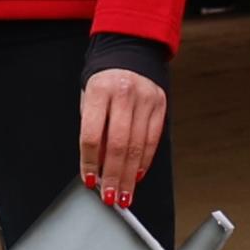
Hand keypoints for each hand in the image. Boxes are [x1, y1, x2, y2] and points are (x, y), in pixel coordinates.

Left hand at [78, 67, 167, 210]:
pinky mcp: (161, 105)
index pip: (93, 134)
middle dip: (114, 176)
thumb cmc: (104, 80)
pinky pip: (154, 140)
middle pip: (119, 145)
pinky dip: (145, 161)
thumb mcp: (89, 99)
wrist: (130, 52)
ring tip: (125, 194)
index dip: (90, 162)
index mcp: (100, 91)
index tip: (90, 180)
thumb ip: (93, 129)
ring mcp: (146, 100)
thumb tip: (98, 165)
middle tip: (110, 196)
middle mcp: (125, 95)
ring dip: (130, 175)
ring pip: (138, 147)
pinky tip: (138, 175)